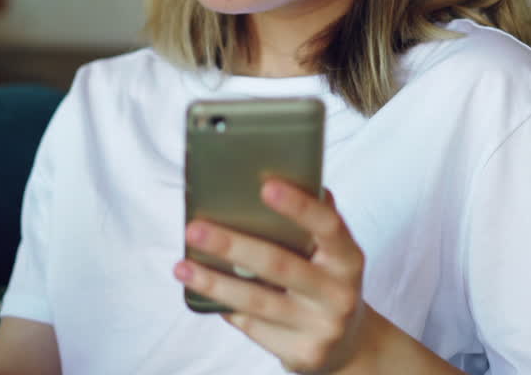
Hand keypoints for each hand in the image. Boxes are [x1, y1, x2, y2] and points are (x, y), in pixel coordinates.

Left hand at [174, 182, 369, 373]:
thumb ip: (309, 223)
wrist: (346, 345)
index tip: (266, 187)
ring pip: (258, 301)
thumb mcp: (331, 254)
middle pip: (280, 265)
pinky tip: (205, 293)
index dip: (299, 206)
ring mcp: (321, 327)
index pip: (328, 226)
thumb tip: (273, 177)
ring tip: (182, 266)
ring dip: (214, 283)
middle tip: (194, 229)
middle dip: (232, 246)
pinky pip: (253, 326)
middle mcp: (339, 294)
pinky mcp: (302, 354)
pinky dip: (226, 307)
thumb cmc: (325, 283)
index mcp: (347, 258)